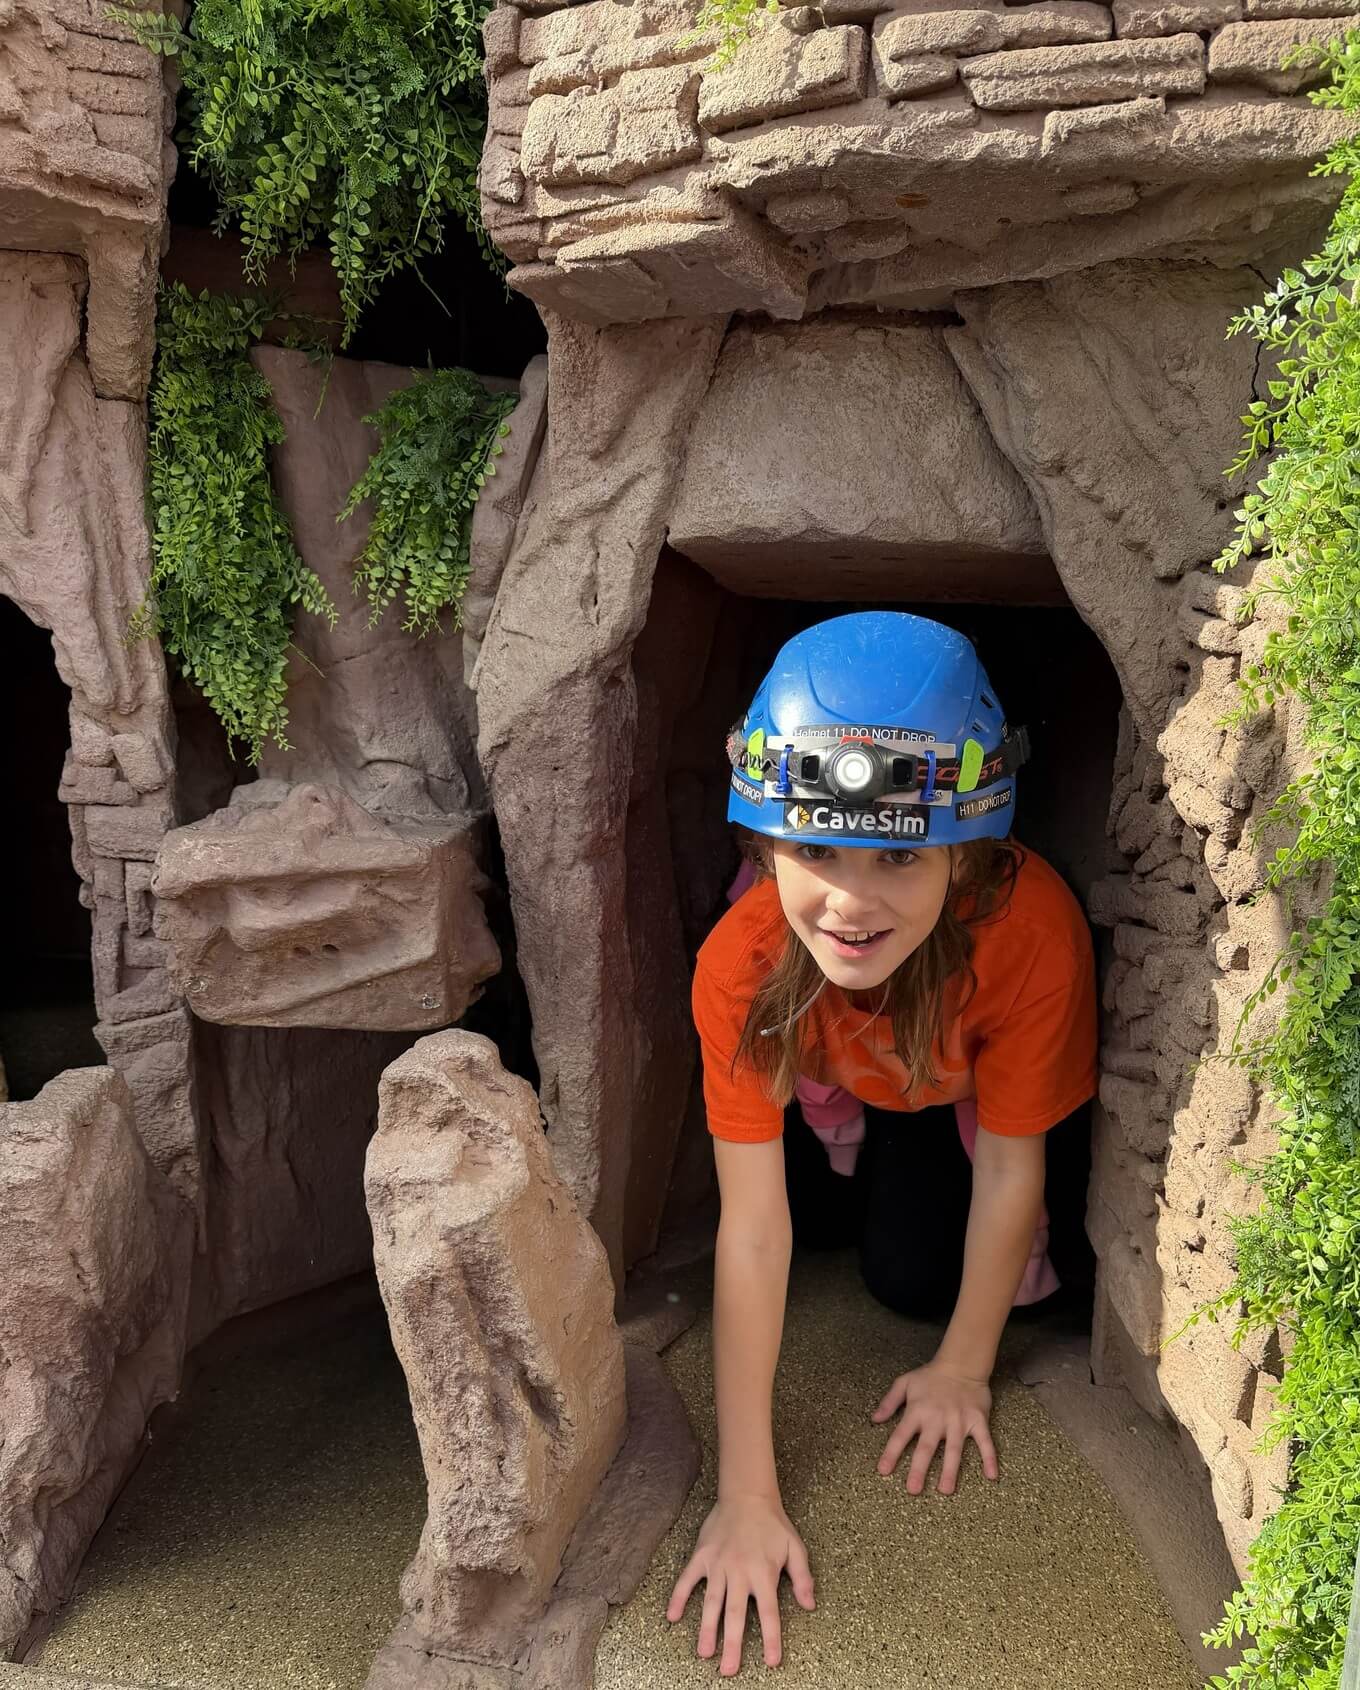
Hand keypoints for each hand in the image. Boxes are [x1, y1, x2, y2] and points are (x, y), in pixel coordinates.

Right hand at [666, 1493, 815, 1675]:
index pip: (768, 1612)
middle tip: (728, 1670)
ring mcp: (718, 1564)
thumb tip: (810, 1605)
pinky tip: (671, 1616)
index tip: (770, 1661)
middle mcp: (739, 1572)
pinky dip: (678, 1597)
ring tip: (704, 1653)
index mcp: (763, 1573)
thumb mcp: (795, 1548)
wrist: (747, 1494)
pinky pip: (687, 1579)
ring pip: (711, 1602)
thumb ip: (802, 1578)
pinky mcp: (702, 1556)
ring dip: (707, 1628)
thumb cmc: (773, 1524)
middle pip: (735, 1614)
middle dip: (732, 1644)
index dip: (770, 1638)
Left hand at [871, 1361, 998, 1494]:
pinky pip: (985, 1442)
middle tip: (913, 1489)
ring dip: (950, 1470)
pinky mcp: (978, 1421)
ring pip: (954, 1449)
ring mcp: (959, 1421)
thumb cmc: (930, 1376)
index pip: (900, 1436)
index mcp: (917, 1411)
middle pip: (926, 1448)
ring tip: (946, 1490)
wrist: (961, 1364)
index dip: (891, 1453)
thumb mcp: (904, 1383)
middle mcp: (937, 1419)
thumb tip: (875, 1419)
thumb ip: (889, 1401)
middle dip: (919, 1469)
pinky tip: (992, 1475)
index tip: (883, 1471)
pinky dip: (989, 1458)